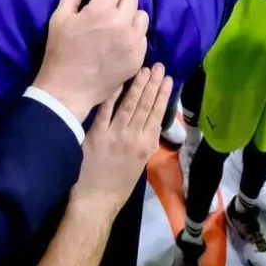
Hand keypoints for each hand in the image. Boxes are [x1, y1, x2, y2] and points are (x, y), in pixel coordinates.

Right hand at [35, 0, 149, 119]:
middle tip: (105, 13)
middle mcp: (122, 24)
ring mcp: (133, 43)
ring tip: (115, 28)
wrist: (68, 89)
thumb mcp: (60, 17)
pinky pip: (142, 37)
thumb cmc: (60, 50)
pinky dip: (133, 36)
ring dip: (129, 17)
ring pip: (142, 16)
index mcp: (102, 10)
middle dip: (118, 1)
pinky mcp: (138, 58)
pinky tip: (118, 44)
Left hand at [71, 64, 172, 215]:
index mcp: (147, 145)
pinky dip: (112, 96)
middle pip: (145, 106)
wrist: (98, 200)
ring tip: (145, 70)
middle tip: (159, 66)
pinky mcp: (96, 135)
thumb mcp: (140, 163)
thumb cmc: (119, 184)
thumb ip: (145, 141)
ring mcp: (115, 135)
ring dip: (138, 86)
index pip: (157, 114)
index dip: (163, 95)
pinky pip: (105, 111)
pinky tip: (117, 82)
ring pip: (129, 105)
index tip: (168, 79)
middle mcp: (134, 137)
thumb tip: (149, 120)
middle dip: (153, 84)